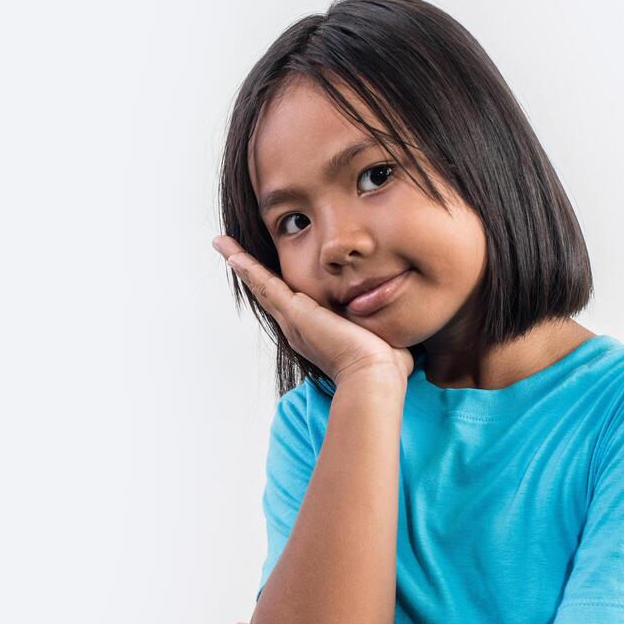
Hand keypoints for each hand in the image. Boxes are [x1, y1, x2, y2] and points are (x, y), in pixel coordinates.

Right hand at [211, 235, 413, 386]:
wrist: (374, 379)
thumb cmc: (383, 368)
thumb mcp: (379, 337)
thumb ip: (382, 327)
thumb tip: (400, 329)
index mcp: (314, 331)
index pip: (290, 302)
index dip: (276, 286)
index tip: (266, 274)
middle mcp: (297, 326)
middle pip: (267, 291)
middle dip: (249, 271)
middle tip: (230, 251)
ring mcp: (293, 319)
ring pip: (261, 285)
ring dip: (241, 263)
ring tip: (223, 244)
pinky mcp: (295, 312)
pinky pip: (264, 283)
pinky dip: (247, 266)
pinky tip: (231, 251)